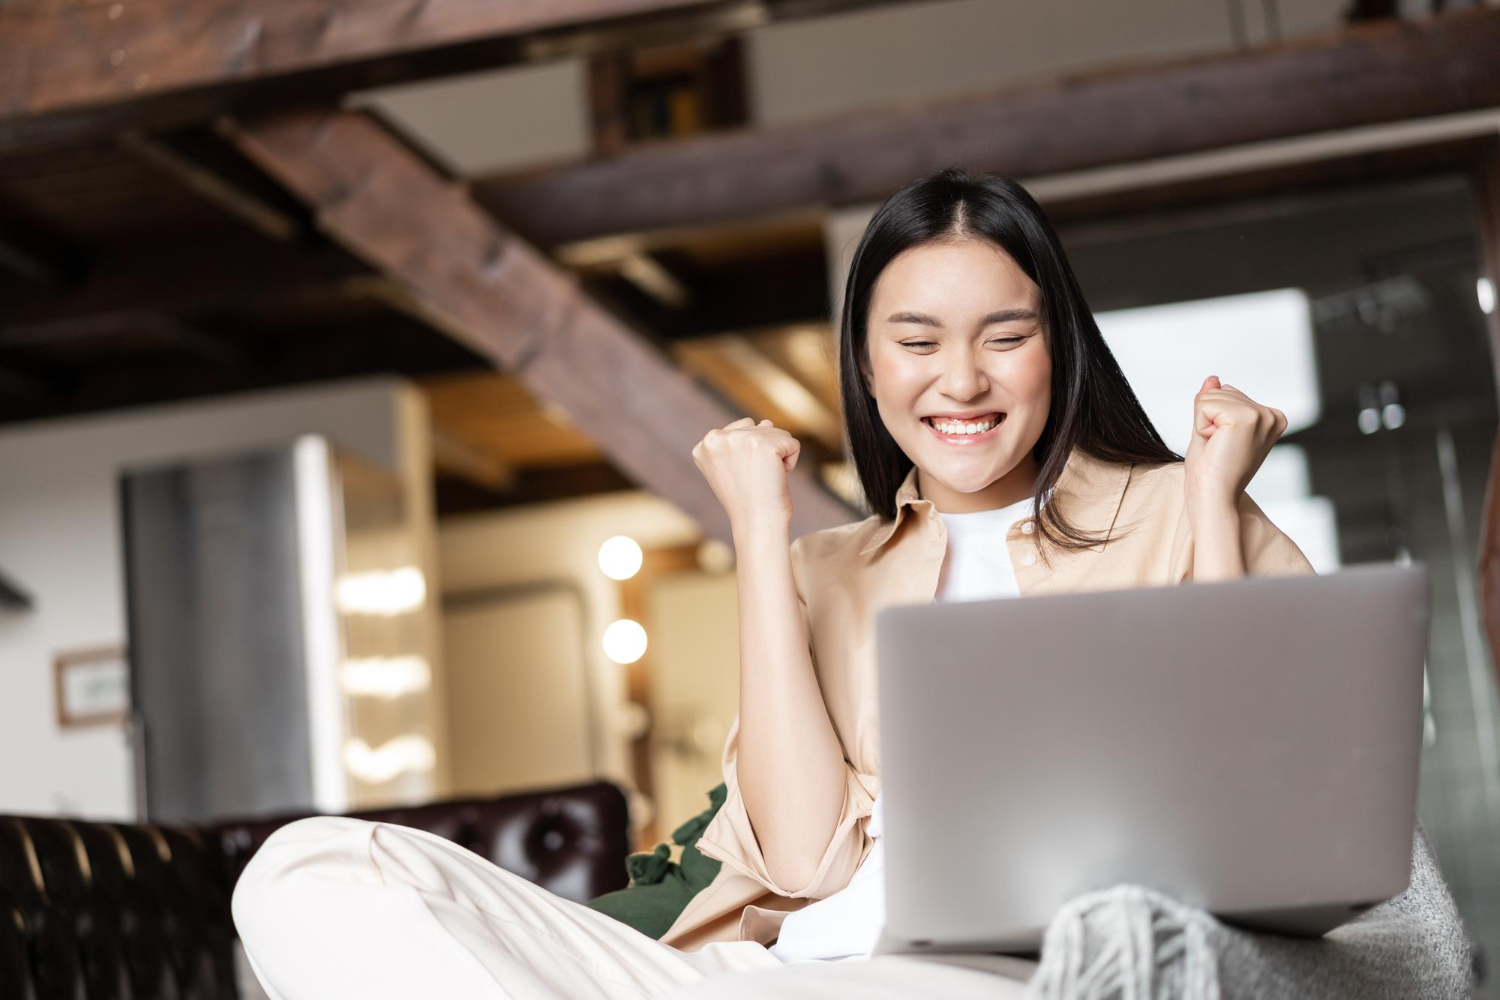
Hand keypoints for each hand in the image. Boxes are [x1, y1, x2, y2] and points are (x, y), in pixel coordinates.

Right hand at [691, 417, 800, 533]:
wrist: (757, 523)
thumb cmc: (748, 501)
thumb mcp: (735, 468)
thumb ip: (744, 441)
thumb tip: (767, 421)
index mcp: (704, 445)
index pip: (741, 430)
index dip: (749, 456)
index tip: (742, 477)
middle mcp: (717, 437)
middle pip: (759, 428)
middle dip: (764, 454)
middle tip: (754, 479)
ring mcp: (740, 438)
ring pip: (776, 434)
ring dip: (777, 457)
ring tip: (764, 478)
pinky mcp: (764, 444)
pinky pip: (792, 444)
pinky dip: (791, 462)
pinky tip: (776, 478)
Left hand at [1184, 376, 1285, 512]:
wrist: (1213, 497)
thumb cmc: (1211, 473)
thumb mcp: (1210, 430)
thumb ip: (1212, 403)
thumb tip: (1213, 378)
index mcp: (1271, 418)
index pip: (1228, 394)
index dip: (1213, 420)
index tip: (1224, 445)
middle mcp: (1271, 415)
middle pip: (1219, 391)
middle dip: (1208, 420)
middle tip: (1219, 448)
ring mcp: (1261, 415)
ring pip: (1210, 396)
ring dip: (1204, 424)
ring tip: (1218, 448)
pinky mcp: (1246, 417)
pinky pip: (1204, 403)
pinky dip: (1200, 426)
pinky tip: (1215, 445)